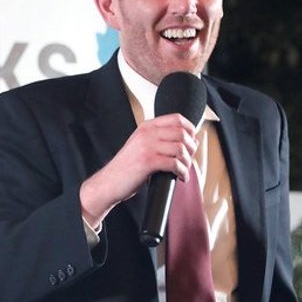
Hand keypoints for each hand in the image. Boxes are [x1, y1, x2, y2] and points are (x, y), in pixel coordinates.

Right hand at [79, 114, 197, 226]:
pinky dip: (183, 172)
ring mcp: (147, 147)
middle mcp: (147, 134)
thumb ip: (164, 141)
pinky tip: (181, 177)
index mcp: (146, 127)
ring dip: (188, 162)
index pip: (177, 119)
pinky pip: (175, 164)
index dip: (190, 129)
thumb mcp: (143, 147)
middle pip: (182, 133)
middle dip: (191, 148)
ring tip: (184, 170)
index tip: (192, 141)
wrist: (108, 182)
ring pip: (180, 148)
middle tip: (189, 159)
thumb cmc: (126, 167)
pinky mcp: (147, 162)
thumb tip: (193, 139)